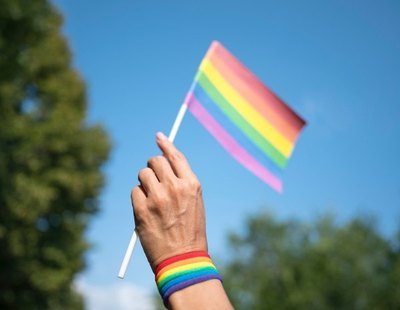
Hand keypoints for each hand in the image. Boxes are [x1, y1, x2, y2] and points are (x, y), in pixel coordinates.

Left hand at [131, 132, 207, 270]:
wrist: (182, 259)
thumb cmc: (190, 231)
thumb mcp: (194, 202)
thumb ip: (182, 182)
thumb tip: (163, 164)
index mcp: (191, 184)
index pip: (175, 155)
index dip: (165, 144)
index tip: (158, 136)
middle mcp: (175, 187)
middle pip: (155, 161)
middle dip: (153, 166)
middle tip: (154, 178)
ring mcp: (157, 197)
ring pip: (142, 174)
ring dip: (145, 182)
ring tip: (153, 199)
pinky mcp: (142, 209)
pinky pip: (134, 191)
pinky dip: (138, 198)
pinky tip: (147, 211)